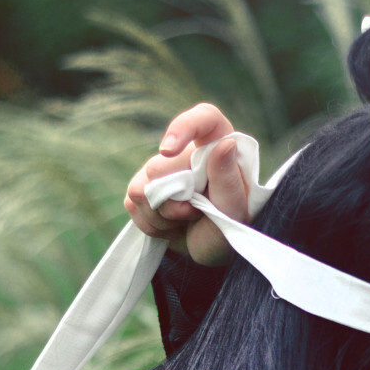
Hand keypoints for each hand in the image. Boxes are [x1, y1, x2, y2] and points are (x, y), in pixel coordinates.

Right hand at [123, 103, 249, 265]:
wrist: (212, 251)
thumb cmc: (229, 228)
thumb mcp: (236, 211)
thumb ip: (229, 181)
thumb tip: (225, 144)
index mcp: (219, 146)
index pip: (204, 118)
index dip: (183, 127)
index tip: (167, 150)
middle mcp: (189, 152)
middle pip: (159, 165)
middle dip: (173, 198)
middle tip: (195, 213)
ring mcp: (163, 169)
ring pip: (140, 188)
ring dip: (163, 215)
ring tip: (186, 220)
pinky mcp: (144, 188)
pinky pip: (133, 204)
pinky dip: (152, 224)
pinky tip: (172, 227)